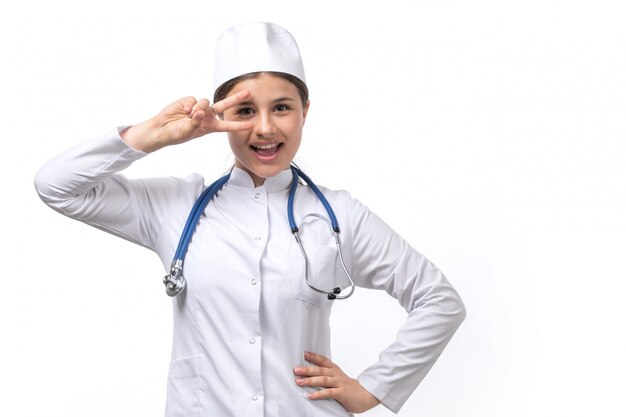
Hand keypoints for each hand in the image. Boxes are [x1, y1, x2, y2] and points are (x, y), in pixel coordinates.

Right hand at [121, 90, 252, 152]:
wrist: (162, 128)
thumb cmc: (176, 134)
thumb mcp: (188, 132)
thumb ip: (196, 122)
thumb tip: (201, 111)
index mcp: (210, 127)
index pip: (227, 126)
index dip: (238, 125)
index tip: (251, 125)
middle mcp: (207, 116)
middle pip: (224, 106)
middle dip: (236, 99)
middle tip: (248, 92)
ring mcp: (199, 108)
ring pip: (206, 102)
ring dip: (199, 108)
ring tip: (189, 115)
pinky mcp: (189, 101)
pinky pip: (194, 99)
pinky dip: (189, 105)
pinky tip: (184, 111)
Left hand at [294, 351, 379, 413]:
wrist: (365, 395)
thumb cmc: (348, 387)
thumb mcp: (337, 378)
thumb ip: (326, 375)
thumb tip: (310, 373)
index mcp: (335, 370)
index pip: (323, 361)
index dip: (314, 357)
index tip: (304, 354)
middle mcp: (336, 375)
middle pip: (320, 370)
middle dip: (307, 370)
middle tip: (296, 370)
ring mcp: (339, 383)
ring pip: (323, 380)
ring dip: (310, 381)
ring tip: (299, 382)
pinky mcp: (342, 393)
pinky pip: (329, 393)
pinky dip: (319, 394)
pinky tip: (310, 396)